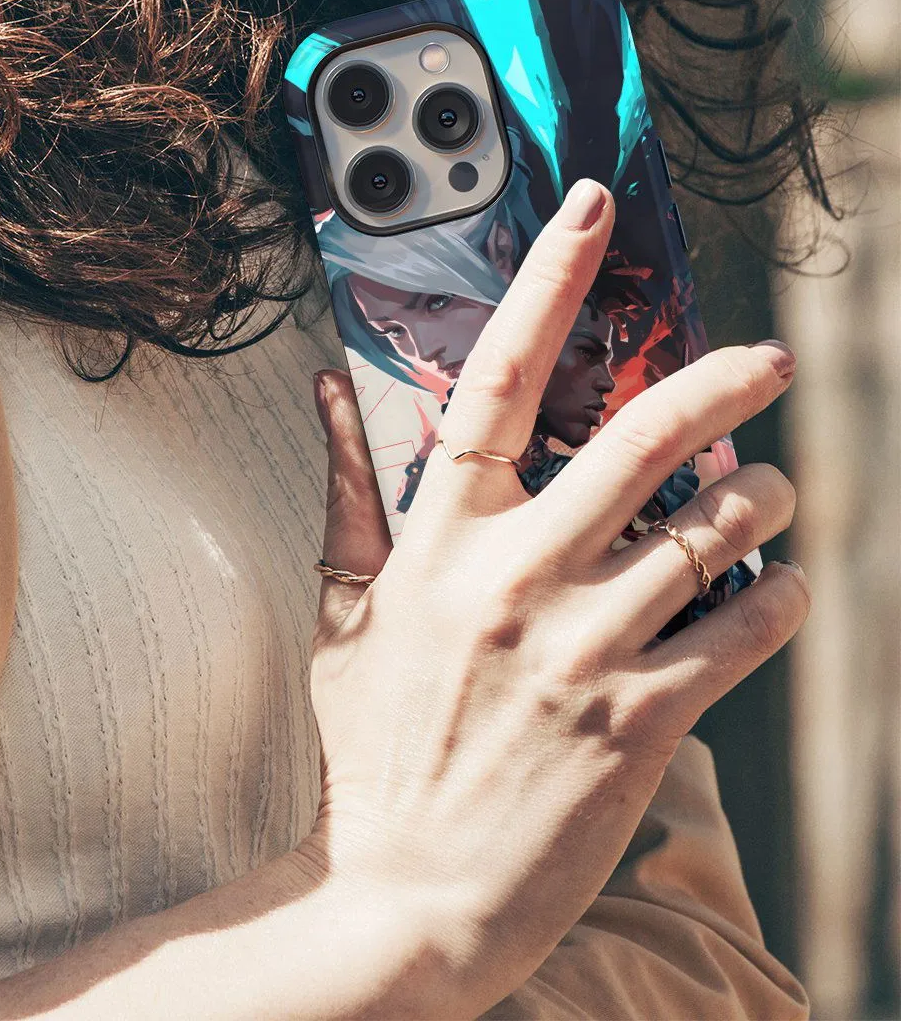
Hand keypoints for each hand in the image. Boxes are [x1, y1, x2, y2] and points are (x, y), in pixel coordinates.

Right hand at [303, 179, 808, 1015]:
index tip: (590, 214)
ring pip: (712, 530)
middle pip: (642, 438)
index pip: (497, 381)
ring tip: (773, 494)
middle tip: (767, 361)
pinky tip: (778, 586)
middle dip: (723, 382)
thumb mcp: (343, 614)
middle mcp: (516, 577)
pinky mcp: (640, 719)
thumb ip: (346, 492)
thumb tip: (329, 390)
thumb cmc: (372, 747)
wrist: (405, 892)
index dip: (546, 284)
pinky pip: (741, 629)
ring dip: (764, 498)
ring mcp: (583, 647)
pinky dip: (778, 595)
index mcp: (440, 542)